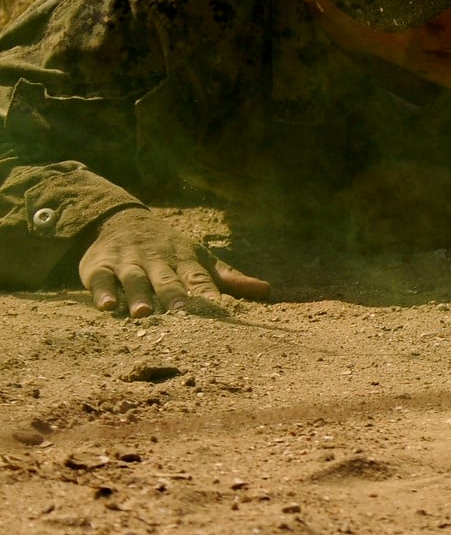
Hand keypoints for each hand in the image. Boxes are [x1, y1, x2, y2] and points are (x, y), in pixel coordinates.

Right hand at [77, 208, 270, 317]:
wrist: (123, 221)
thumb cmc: (169, 249)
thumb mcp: (200, 259)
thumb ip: (229, 278)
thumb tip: (267, 291)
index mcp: (185, 261)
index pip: (200, 279)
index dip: (209, 293)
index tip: (220, 310)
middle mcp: (157, 261)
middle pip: (166, 280)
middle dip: (174, 296)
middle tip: (182, 313)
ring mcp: (128, 262)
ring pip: (134, 280)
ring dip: (138, 296)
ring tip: (143, 313)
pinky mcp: (99, 266)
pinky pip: (100, 279)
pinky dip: (102, 292)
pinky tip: (106, 306)